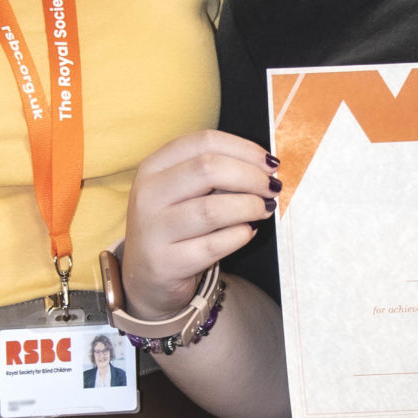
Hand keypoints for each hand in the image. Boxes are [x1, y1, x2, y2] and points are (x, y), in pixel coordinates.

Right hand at [122, 130, 278, 318]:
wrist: (145, 276)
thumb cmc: (175, 226)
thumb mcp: (183, 192)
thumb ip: (216, 175)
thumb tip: (264, 168)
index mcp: (154, 166)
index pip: (204, 141)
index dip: (244, 149)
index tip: (269, 163)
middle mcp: (148, 194)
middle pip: (209, 169)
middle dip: (251, 176)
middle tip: (272, 188)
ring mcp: (153, 230)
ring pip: (213, 209)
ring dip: (249, 207)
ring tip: (264, 209)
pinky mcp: (166, 262)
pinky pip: (213, 246)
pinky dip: (239, 236)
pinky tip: (247, 232)